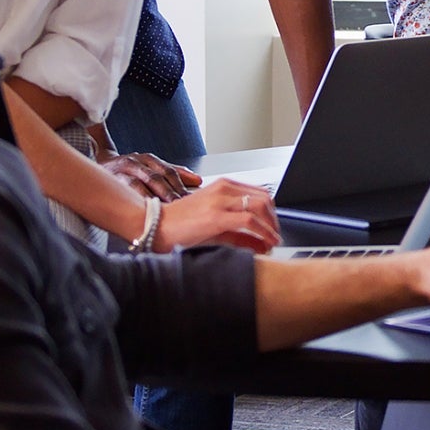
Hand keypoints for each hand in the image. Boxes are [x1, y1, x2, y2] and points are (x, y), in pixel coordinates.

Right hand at [100, 151, 199, 201]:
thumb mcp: (151, 167)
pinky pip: (123, 192)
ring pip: (139, 185)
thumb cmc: (129, 169)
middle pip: (155, 178)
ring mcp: (120, 171)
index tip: (191, 198)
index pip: (168, 171)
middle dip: (169, 193)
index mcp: (147, 159)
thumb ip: (174, 173)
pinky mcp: (109, 182)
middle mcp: (134, 162)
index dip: (180, 184)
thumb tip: (197, 180)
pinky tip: (142, 211)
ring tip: (164, 211)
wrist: (98, 165)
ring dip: (152, 199)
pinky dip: (134, 201)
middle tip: (180, 207)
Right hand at [156, 176, 279, 250]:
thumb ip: (239, 234)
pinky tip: (266, 243)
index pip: (260, 193)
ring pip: (260, 206)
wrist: (154, 226)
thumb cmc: (180, 226)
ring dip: (271, 226)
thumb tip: (262, 243)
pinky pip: (249, 221)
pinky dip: (262, 232)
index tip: (274, 227)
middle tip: (275, 236)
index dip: (271, 212)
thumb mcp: (215, 226)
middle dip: (274, 219)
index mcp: (223, 186)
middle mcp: (224, 189)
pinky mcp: (215, 216)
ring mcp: (220, 200)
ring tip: (272, 241)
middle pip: (264, 198)